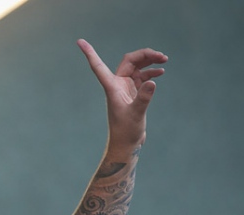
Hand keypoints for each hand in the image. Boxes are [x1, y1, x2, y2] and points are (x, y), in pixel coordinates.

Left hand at [77, 39, 166, 156]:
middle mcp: (117, 85)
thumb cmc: (126, 132)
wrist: (127, 144)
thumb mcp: (136, 114)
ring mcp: (125, 88)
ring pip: (137, 67)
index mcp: (112, 87)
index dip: (90, 53)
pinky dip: (151, 72)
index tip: (80, 41)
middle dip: (144, 55)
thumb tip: (152, 82)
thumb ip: (143, 98)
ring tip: (164, 60)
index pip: (98, 66)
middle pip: (129, 61)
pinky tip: (160, 73)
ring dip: (150, 61)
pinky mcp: (133, 93)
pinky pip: (142, 76)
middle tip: (161, 56)